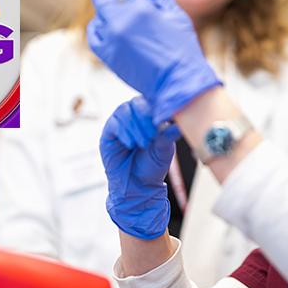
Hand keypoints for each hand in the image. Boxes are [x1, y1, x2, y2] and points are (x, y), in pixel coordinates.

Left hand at [87, 0, 221, 125]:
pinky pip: (94, 35)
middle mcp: (121, 22)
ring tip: (116, 10)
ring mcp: (111, 39)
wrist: (177, 83)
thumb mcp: (175, 15)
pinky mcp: (107, 55)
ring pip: (98, 14)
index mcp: (141, 9)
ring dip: (105, 8)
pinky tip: (108, 26)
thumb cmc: (182, 49)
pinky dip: (98, 27)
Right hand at [100, 97, 179, 239]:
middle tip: (153, 135)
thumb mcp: (164, 149)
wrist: (138, 187)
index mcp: (150, 116)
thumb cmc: (152, 166)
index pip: (152, 100)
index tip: (164, 120)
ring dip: (135, 126)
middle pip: (137, 102)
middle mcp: (134, 116)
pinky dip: (124, 132)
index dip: (157, 108)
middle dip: (145, 118)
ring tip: (143, 144)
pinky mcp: (109, 134)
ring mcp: (120, 123)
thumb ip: (168, 135)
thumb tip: (179, 124)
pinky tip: (131, 144)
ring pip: (125, 110)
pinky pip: (114, 124)